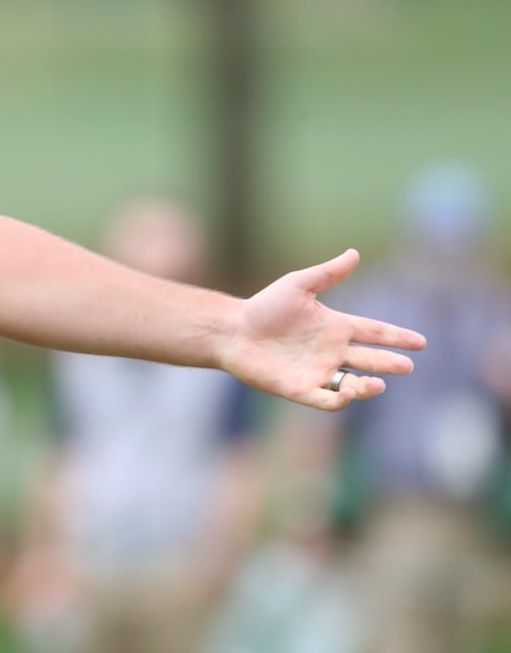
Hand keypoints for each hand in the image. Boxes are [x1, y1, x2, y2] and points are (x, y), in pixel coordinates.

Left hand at [219, 249, 426, 410]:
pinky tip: (348, 393)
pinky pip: (325, 399)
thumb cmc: (263, 307)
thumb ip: (327, 273)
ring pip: (352, 383)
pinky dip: (339, 400)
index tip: (420, 342)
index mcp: (335, 327)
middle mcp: (331, 351)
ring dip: (368, 386)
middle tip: (407, 365)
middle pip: (369, 359)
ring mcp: (317, 372)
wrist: (232, 329)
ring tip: (378, 382)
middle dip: (389, 363)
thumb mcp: (298, 285)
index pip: (374, 332)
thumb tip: (354, 253)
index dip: (396, 337)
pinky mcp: (300, 388)